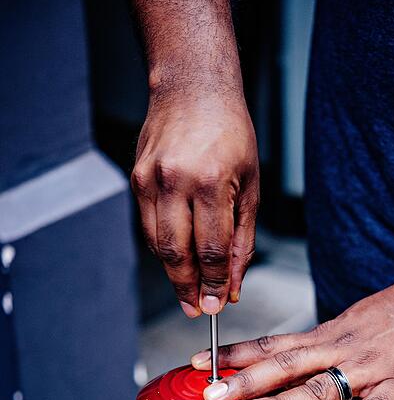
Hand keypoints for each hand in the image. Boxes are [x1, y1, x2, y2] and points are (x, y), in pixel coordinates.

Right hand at [131, 93, 258, 315]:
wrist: (193, 89)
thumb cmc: (229, 133)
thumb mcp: (251, 187)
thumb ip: (242, 240)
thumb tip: (234, 283)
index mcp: (210, 182)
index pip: (211, 251)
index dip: (215, 284)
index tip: (218, 305)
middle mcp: (175, 182)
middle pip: (178, 255)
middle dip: (189, 288)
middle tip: (199, 310)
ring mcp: (150, 180)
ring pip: (158, 245)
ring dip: (174, 274)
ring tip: (189, 291)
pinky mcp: (136, 180)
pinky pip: (148, 228)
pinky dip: (163, 249)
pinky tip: (178, 258)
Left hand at [192, 276, 393, 399]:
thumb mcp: (355, 320)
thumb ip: (325, 344)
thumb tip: (294, 363)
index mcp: (329, 334)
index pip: (274, 343)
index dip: (236, 355)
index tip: (197, 362)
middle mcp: (341, 348)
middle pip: (284, 365)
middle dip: (243, 381)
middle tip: (208, 395)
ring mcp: (370, 368)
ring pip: (320, 386)